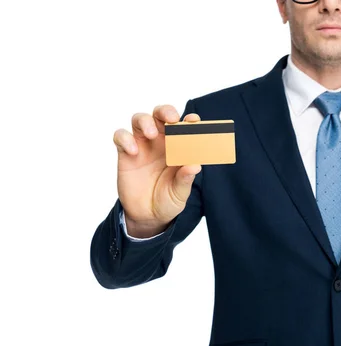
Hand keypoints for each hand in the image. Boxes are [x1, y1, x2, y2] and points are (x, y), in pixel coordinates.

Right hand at [113, 105, 201, 236]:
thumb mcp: (179, 193)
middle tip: (171, 119)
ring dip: (145, 121)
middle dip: (165, 111)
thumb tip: (195, 166)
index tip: (193, 121)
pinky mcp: (125, 153)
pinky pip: (121, 136)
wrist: (147, 216)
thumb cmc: (167, 200)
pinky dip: (125, 138)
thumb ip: (185, 179)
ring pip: (140, 120)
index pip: (184, 127)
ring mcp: (142, 145)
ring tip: (151, 134)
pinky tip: (133, 151)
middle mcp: (161, 142)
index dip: (189, 121)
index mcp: (179, 148)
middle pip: (160, 115)